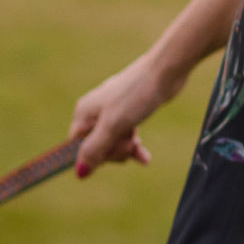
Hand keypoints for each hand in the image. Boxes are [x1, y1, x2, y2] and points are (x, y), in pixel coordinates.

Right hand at [69, 47, 185, 178]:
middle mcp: (94, 112)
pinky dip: (134, 146)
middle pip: (96, 147)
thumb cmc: (136, 95)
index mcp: (84, 113)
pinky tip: (144, 158)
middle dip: (114, 151)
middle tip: (131, 143)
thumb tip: (79, 173)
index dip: (94, 157)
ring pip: (113, 143)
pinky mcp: (128, 112)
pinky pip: (126, 136)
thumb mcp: (113, 126)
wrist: (165, 71)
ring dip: (126, 149)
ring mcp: (112, 112)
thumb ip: (95, 149)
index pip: (77, 148)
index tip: (112, 155)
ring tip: (139, 145)